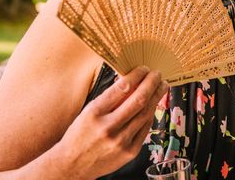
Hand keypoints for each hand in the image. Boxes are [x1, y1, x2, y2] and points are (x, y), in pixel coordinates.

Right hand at [50, 66, 167, 178]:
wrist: (73, 166)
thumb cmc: (81, 134)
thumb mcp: (89, 111)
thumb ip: (110, 97)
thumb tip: (132, 78)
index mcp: (95, 113)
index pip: (122, 88)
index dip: (137, 75)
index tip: (144, 68)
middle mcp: (108, 128)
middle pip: (139, 100)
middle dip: (152, 83)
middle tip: (157, 74)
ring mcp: (120, 141)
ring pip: (146, 113)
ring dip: (156, 97)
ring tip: (161, 87)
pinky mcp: (130, 152)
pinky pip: (146, 128)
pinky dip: (150, 114)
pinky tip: (153, 105)